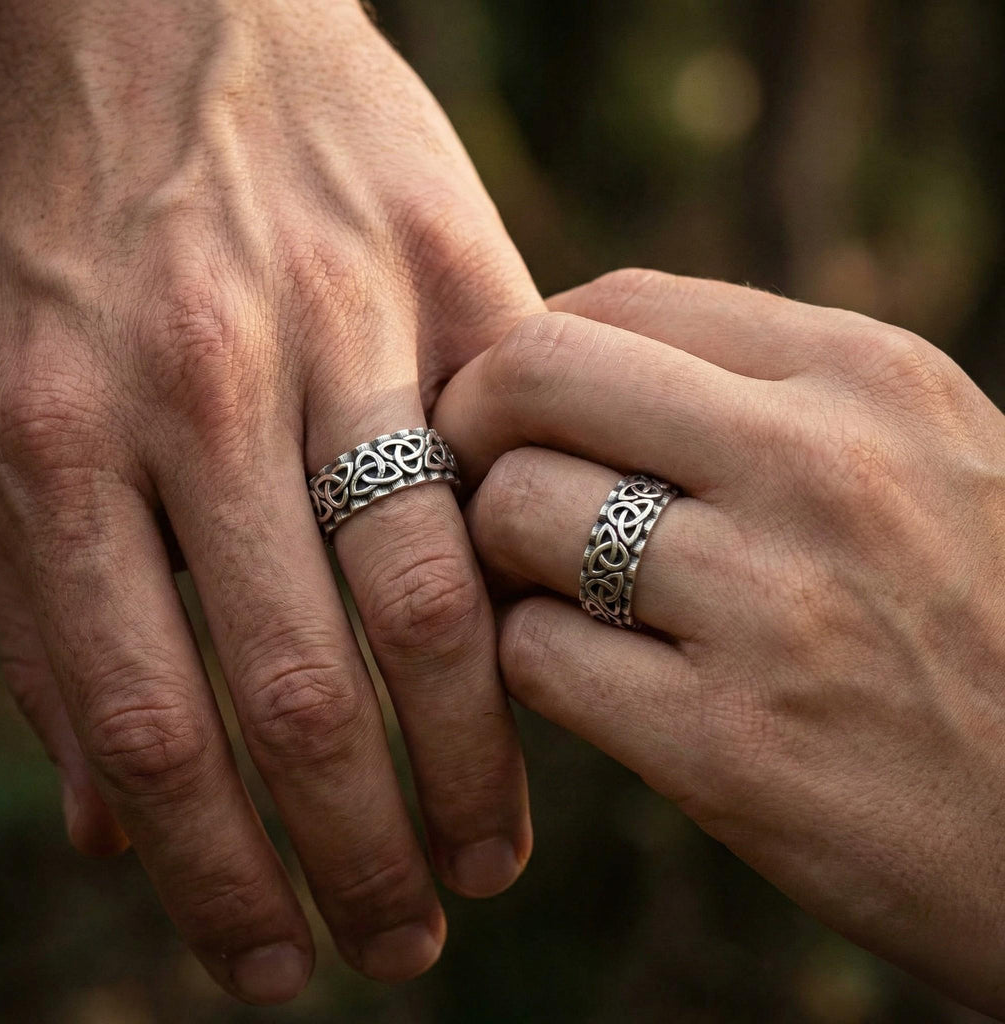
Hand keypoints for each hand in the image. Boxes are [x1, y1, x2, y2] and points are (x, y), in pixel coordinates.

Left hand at [0, 0, 537, 1000]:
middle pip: (300, 683)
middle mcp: (196, 387)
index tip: (271, 970)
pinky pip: (509, 465)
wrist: (152, 14)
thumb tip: (111, 822)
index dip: (220, 878)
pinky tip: (539, 690)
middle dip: (358, 849)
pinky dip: (526, 587)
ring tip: (487, 860)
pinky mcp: (450, 268)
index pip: (154, 723)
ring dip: (463, 758)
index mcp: (48, 435)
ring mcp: (337, 320)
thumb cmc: (61, 228)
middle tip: (407, 946)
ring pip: (424, 590)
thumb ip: (49, 620)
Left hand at [434, 269, 1004, 1016]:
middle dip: (472, 426)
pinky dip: (527, 661)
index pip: (617, 302)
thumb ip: (761, 397)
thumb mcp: (916, 459)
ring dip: (497, 556)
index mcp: (866, 375)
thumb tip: (568, 372)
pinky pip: (534, 655)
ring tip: (545, 590)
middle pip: (535, 374)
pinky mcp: (729, 748)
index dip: (527, 353)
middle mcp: (820, 466)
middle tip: (482, 486)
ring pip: (514, 512)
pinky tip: (587, 679)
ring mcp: (774, 605)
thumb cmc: (978, 620)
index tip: (512, 415)